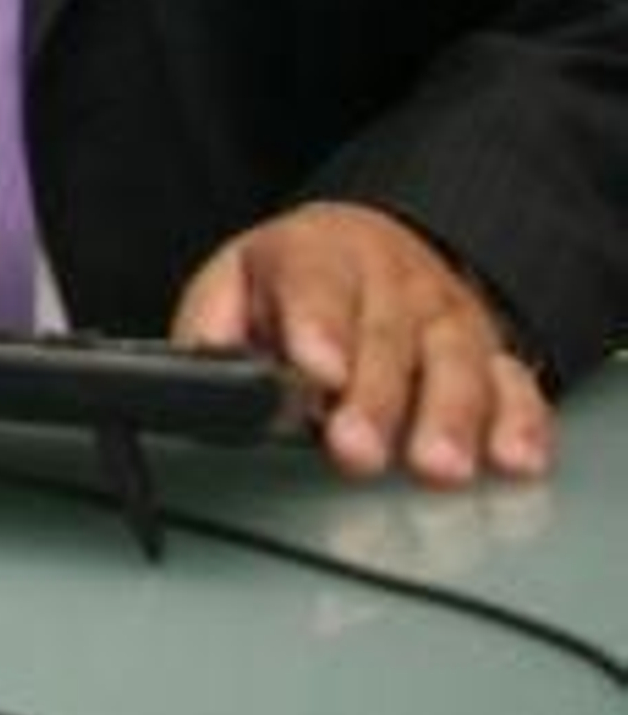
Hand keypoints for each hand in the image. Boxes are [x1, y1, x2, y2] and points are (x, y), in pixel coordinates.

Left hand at [171, 200, 553, 485]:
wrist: (364, 248)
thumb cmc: (294, 283)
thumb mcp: (236, 283)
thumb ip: (212, 323)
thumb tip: (197, 360)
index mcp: (317, 254)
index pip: (315, 282)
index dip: (318, 325)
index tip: (317, 368)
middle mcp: (388, 279)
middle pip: (386, 334)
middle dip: (375, 397)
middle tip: (357, 450)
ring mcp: (442, 314)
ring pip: (455, 359)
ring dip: (449, 416)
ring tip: (436, 467)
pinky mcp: (488, 353)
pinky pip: (513, 384)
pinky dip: (518, 422)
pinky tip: (511, 458)